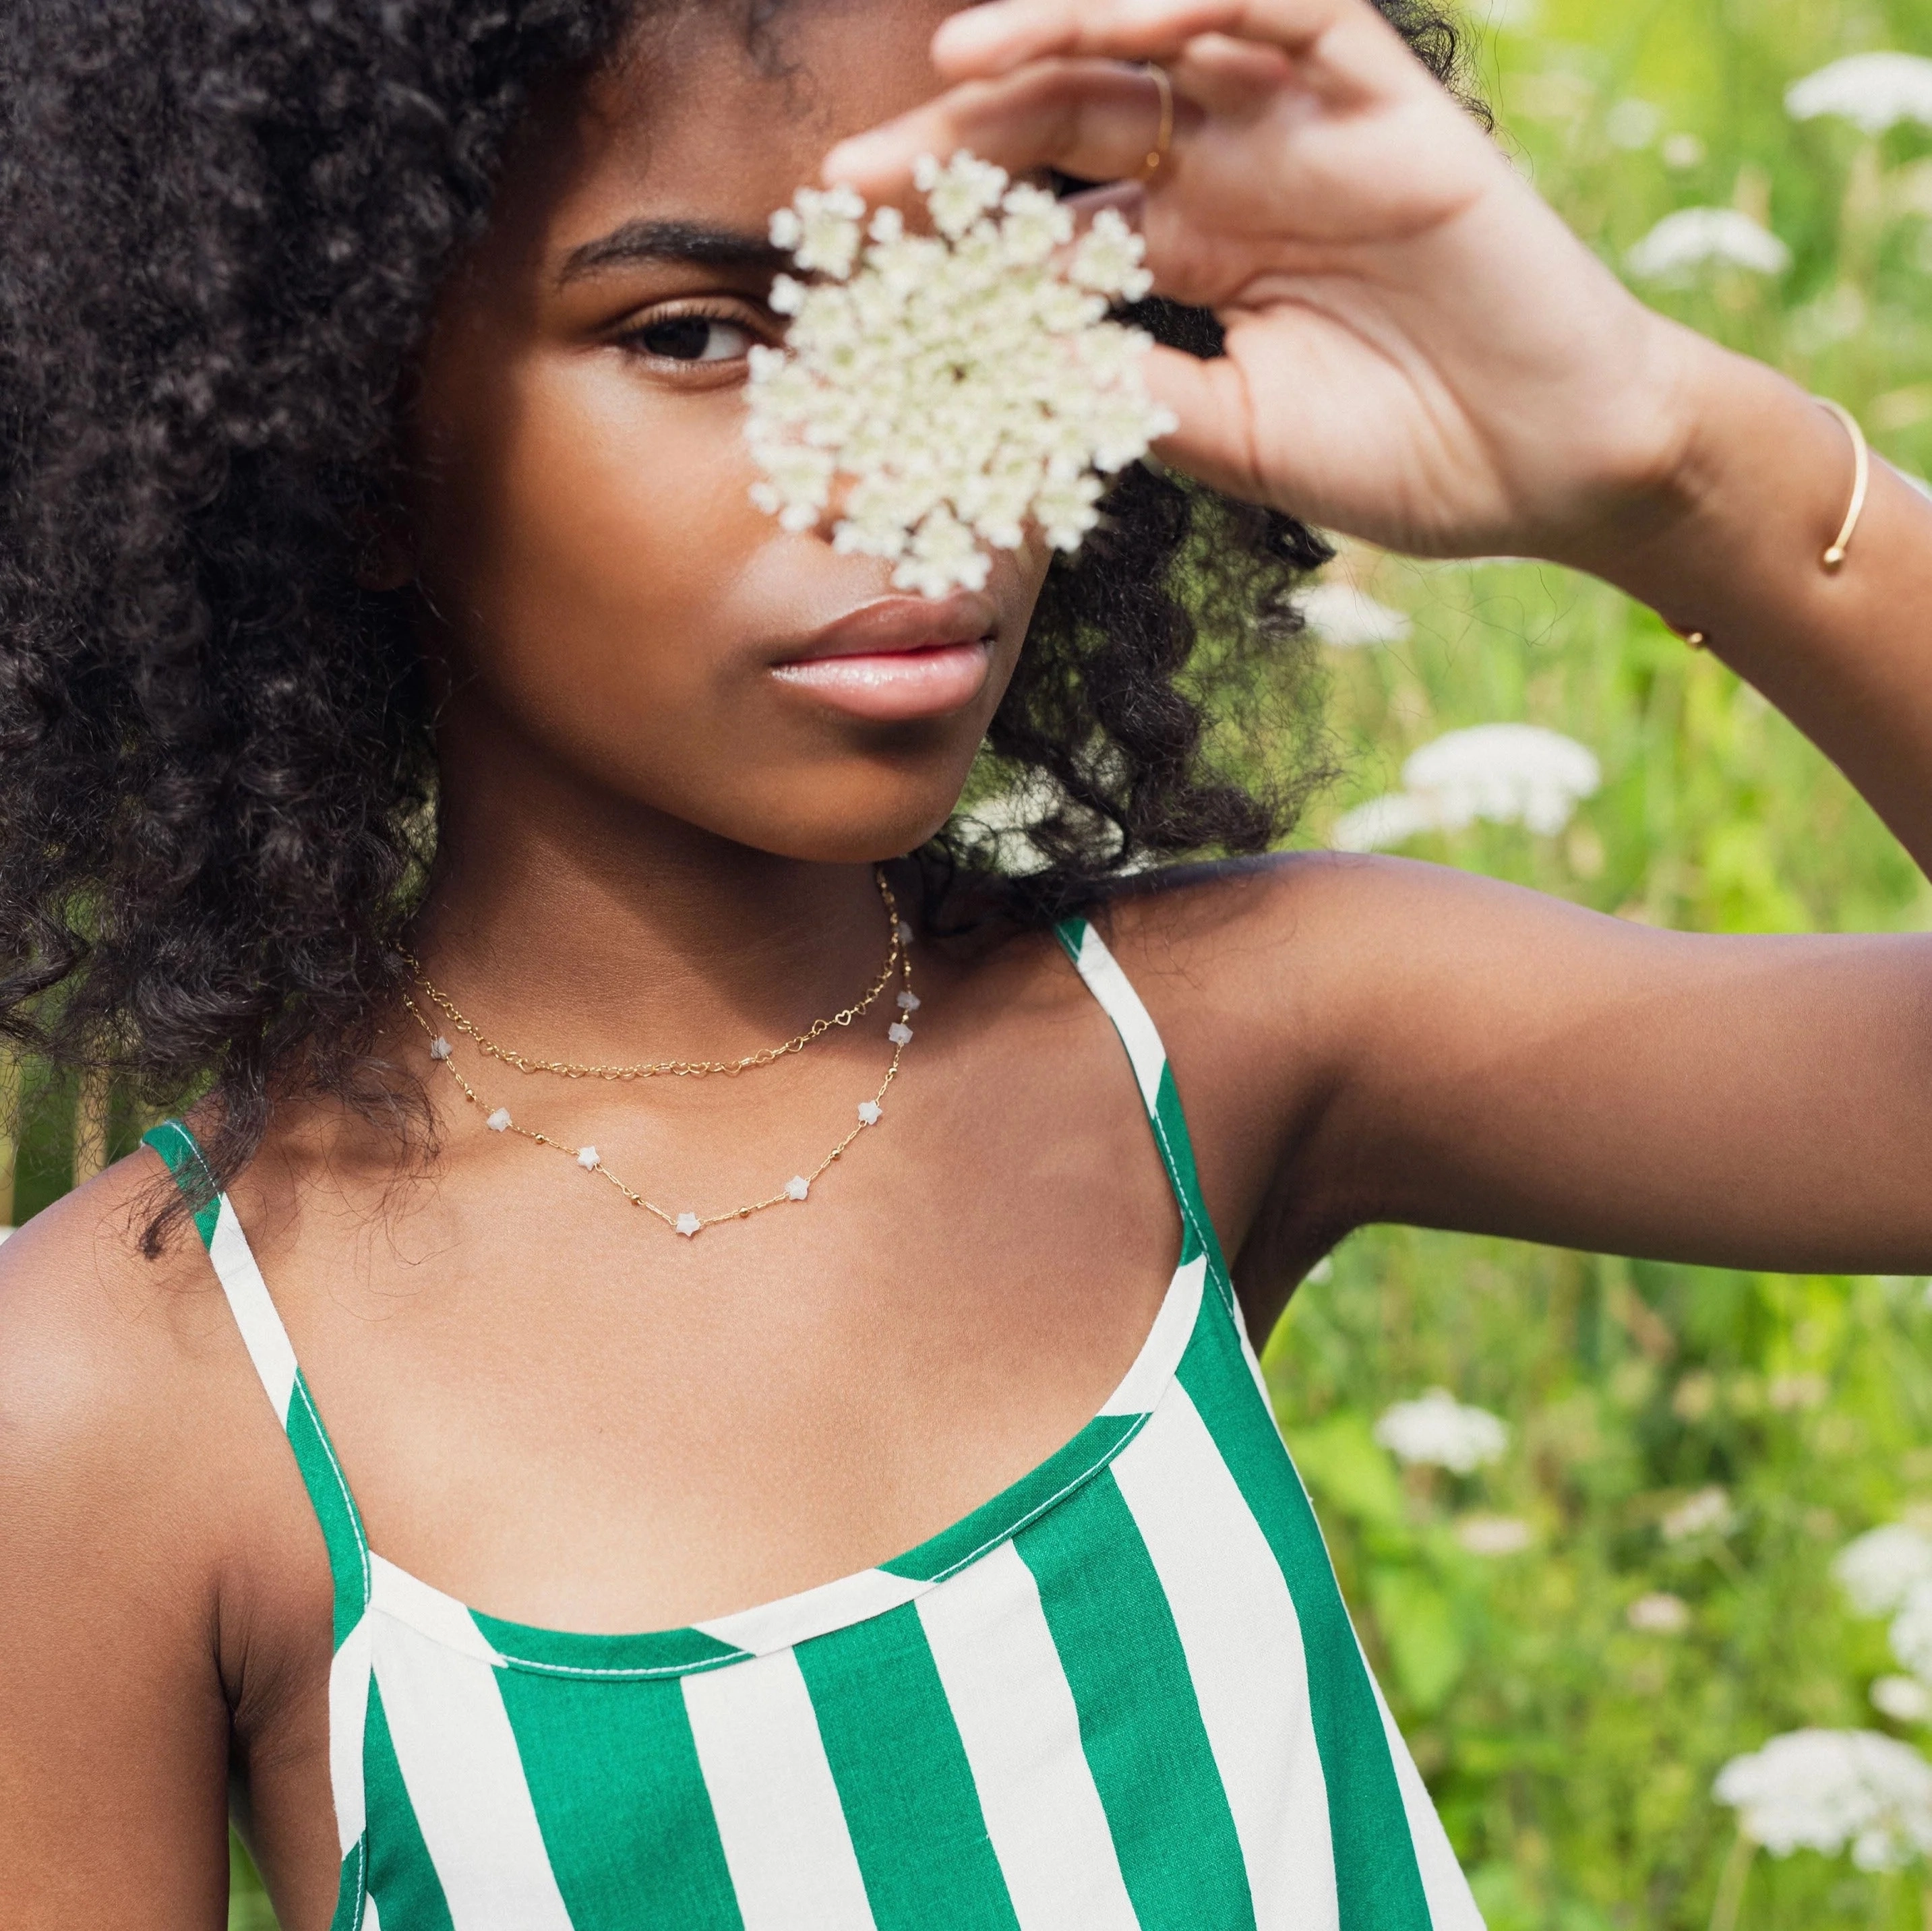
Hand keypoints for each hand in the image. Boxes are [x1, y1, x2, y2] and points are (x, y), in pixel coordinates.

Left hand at [825, 0, 1715, 563]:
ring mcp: (1303, 130)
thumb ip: (1125, 390)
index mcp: (1188, 257)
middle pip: (1071, 124)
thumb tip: (996, 370)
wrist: (1553, 466)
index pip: (1047, 221)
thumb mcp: (1228, 436)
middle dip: (962, 143)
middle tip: (858, 178)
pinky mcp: (1385, 100)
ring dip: (1056, 39)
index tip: (853, 271)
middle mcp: (1231, 177)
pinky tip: (1115, 14)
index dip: (954, 236)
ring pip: (1161, 44)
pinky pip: (1290, 8)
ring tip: (954, 67)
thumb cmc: (1402, 457)